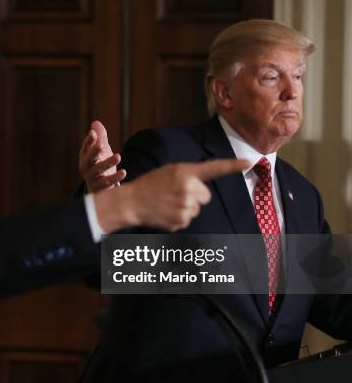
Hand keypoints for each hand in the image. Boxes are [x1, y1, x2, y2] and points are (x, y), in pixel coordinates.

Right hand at [78, 120, 125, 191]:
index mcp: (85, 156)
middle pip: (89, 159)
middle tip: (101, 145)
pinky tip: (124, 172)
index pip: (86, 147)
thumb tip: (96, 123)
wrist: (98, 186)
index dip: (89, 140)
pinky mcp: (99, 186)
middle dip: (94, 152)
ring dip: (108, 163)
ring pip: (99, 170)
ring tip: (118, 156)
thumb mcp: (100, 150)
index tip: (93, 133)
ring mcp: (91, 177)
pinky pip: (107, 182)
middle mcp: (85, 166)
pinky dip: (115, 178)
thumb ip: (100, 138)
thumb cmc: (99, 164)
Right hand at [94, 159, 249, 232]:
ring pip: (197, 209)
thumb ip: (189, 175)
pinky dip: (178, 217)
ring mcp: (185, 206)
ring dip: (186, 207)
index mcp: (186, 172)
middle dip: (195, 196)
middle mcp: (189, 188)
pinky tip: (166, 212)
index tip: (250, 161)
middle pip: (205, 196)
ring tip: (167, 203)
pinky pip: (188, 219)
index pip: (214, 168)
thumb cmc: (151, 185)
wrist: (132, 202)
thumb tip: (202, 186)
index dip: (233, 165)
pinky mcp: (181, 221)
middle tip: (175, 194)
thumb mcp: (170, 171)